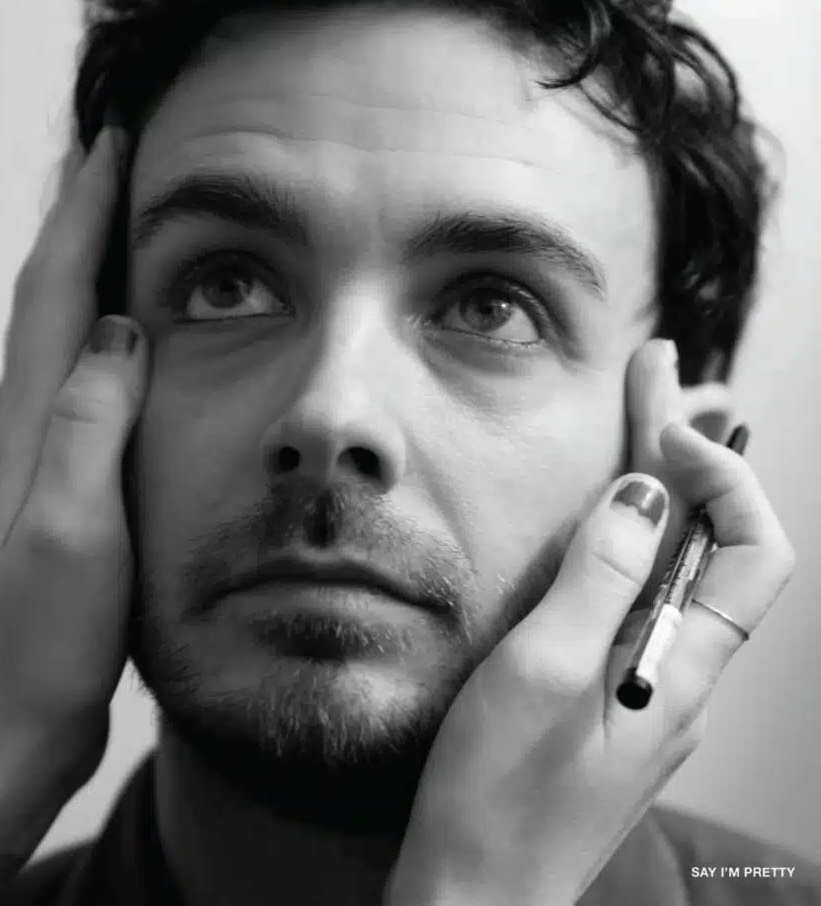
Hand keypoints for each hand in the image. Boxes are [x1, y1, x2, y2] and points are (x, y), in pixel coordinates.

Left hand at [0, 128, 145, 810]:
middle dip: (79, 219)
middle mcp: (28, 426)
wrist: (13, 724)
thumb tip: (117, 326)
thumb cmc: (45, 638)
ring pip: (59, 336)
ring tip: (122, 229)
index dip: (86, 209)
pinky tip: (115, 346)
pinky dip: (95, 338)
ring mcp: (40, 457)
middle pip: (48, 295)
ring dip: (84, 270)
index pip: (57, 287)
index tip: (116, 139)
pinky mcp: (61, 488)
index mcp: (34, 422)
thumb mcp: (74, 527)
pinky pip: (78, 385)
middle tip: (116, 159)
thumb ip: (90, 423)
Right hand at [386, 339, 794, 905]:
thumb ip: (600, 576)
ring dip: (662, 491)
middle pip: (712, 548)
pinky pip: (635, 601)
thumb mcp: (543, 670)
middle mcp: (679, 675)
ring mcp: (643, 687)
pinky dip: (628, 538)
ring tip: (643, 420)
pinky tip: (605, 516)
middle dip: (689, 455)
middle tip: (657, 375)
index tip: (662, 428)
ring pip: (674, 571)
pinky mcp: (606, 697)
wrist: (473, 895)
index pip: (755, 551)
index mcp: (681, 669)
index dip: (722, 476)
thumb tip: (647, 492)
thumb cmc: (500, 794)